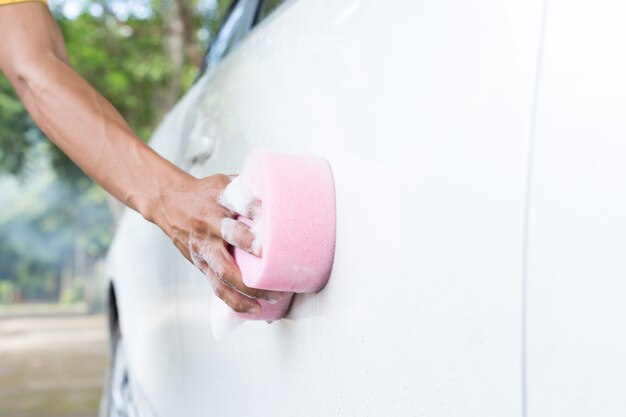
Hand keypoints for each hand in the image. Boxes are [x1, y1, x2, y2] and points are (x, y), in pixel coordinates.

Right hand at [157, 174, 282, 314]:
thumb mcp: (224, 182)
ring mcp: (203, 247)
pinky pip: (217, 286)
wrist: (169, 204)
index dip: (253, 208)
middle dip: (248, 246)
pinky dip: (235, 300)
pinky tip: (252, 308)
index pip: (237, 201)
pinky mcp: (201, 264)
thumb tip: (283, 191)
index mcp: (218, 199)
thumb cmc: (204, 194)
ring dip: (247, 287)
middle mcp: (210, 223)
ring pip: (223, 271)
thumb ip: (249, 188)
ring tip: (270, 296)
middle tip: (270, 259)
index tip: (269, 215)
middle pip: (229, 236)